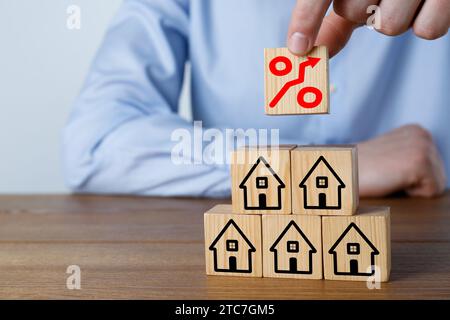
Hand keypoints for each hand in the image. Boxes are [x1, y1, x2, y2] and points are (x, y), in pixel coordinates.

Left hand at [287, 0, 449, 56]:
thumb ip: (327, 19)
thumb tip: (302, 49)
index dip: (307, 18)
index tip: (298, 48)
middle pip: (354, 12)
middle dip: (362, 12)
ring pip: (390, 25)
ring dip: (395, 18)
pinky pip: (428, 30)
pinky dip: (426, 21)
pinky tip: (427, 1)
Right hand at [358, 124, 446, 197]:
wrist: (340, 172)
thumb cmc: (359, 170)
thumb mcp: (391, 156)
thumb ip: (409, 157)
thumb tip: (427, 176)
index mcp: (416, 131)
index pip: (435, 167)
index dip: (411, 178)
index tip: (387, 171)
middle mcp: (423, 134)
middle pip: (439, 175)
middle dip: (414, 183)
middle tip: (386, 175)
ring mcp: (422, 146)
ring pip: (437, 184)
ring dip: (411, 188)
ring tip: (387, 178)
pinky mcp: (419, 162)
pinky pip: (431, 191)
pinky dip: (410, 193)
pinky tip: (390, 181)